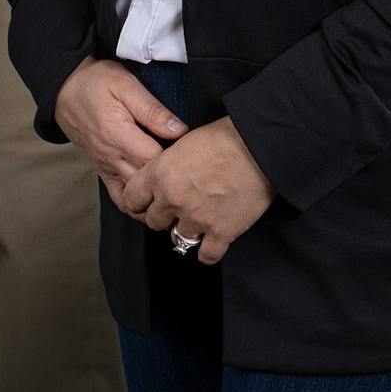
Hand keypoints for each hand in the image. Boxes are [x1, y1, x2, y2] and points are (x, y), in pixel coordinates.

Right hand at [54, 60, 186, 200]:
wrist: (63, 90)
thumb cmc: (95, 82)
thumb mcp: (125, 84)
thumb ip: (153, 110)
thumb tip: (179, 130)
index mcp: (118, 135)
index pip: (155, 161)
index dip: (176, 159)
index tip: (190, 151)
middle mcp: (111, 157)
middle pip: (147, 182)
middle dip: (169, 179)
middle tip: (187, 169)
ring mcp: (106, 168)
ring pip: (135, 196)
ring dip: (156, 193)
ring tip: (174, 183)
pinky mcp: (103, 172)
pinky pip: (120, 199)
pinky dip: (137, 202)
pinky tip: (152, 195)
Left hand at [125, 118, 273, 265]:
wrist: (258, 146)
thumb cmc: (224, 136)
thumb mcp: (183, 141)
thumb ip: (167, 164)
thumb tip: (165, 173)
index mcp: (159, 174)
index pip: (132, 199)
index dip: (138, 202)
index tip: (144, 204)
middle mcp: (173, 200)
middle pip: (154, 222)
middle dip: (163, 217)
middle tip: (176, 210)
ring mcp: (197, 218)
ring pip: (179, 238)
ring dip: (187, 231)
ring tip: (197, 222)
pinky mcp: (222, 232)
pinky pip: (207, 255)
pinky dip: (208, 252)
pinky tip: (211, 244)